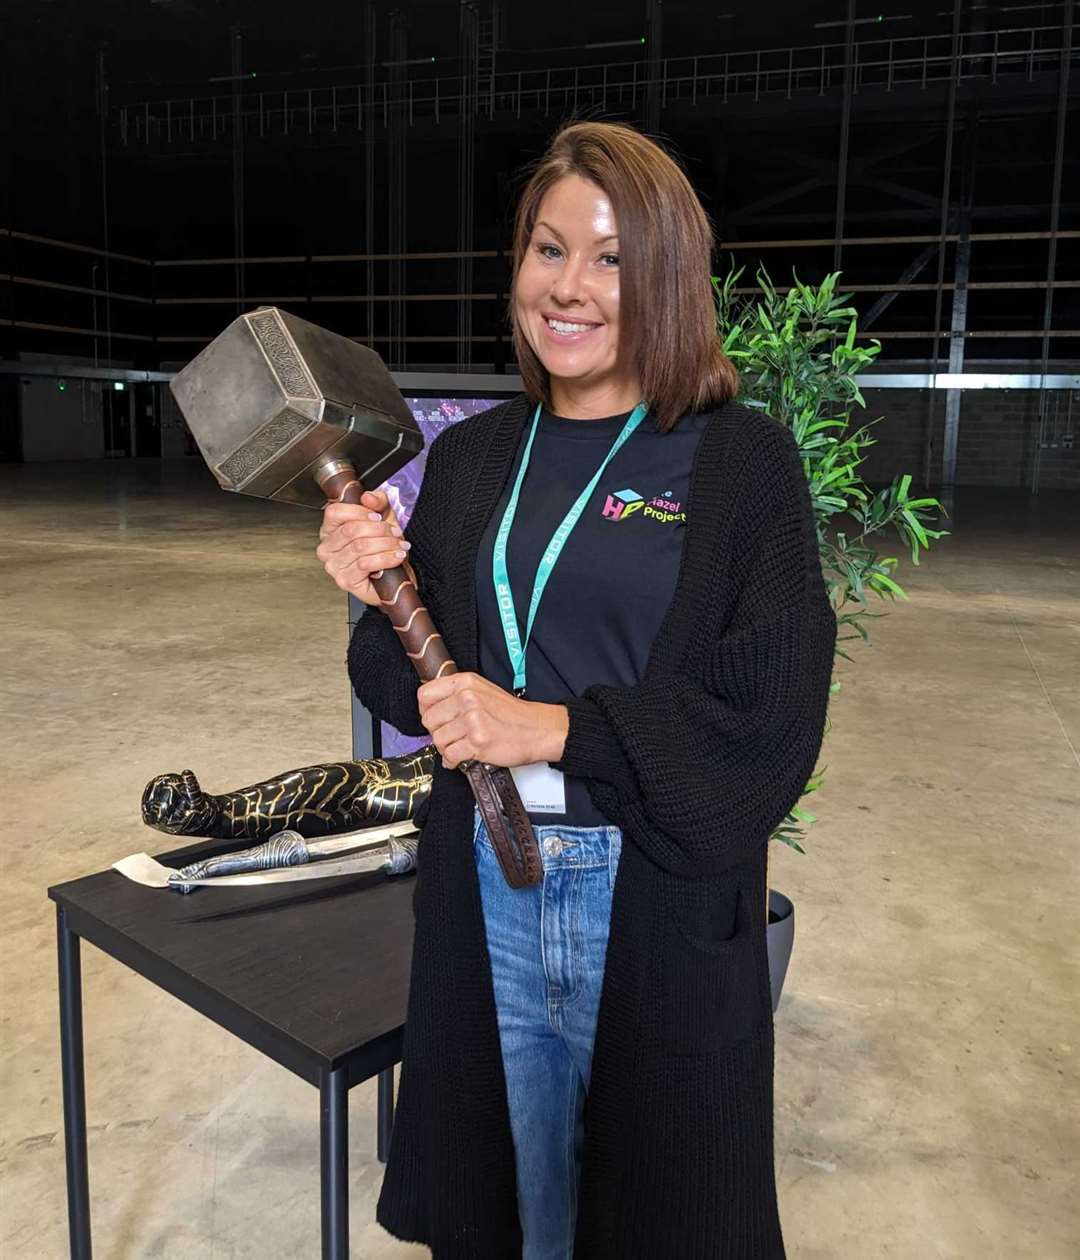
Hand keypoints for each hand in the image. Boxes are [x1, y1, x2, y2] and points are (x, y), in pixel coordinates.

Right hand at [316, 489, 414, 606]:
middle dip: (379, 529)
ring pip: (360, 547)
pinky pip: (365, 564)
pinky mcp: (345, 581)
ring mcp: (334, 566)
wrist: (395, 576)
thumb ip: (377, 501)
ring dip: (385, 544)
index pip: (334, 513)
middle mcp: (327, 548)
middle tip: (395, 532)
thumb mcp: (384, 516)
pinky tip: (396, 557)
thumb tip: (368, 497)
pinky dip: (385, 558)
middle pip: (350, 530)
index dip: (359, 512)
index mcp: (330, 530)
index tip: (377, 516)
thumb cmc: (384, 547)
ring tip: (399, 545)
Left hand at [416, 673, 568, 769]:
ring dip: (446, 748)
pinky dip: (452, 761)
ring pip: (438, 740)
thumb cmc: (512, 713)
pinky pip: (449, 755)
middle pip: (428, 720)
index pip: (424, 695)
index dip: (426, 710)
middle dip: (437, 732)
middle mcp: (467, 698)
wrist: (538, 729)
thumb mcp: (483, 690)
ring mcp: (473, 720)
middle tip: (450, 736)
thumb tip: (431, 707)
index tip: (435, 718)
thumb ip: (457, 694)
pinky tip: (461, 758)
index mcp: (465, 683)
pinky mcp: (478, 742)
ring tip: (459, 747)